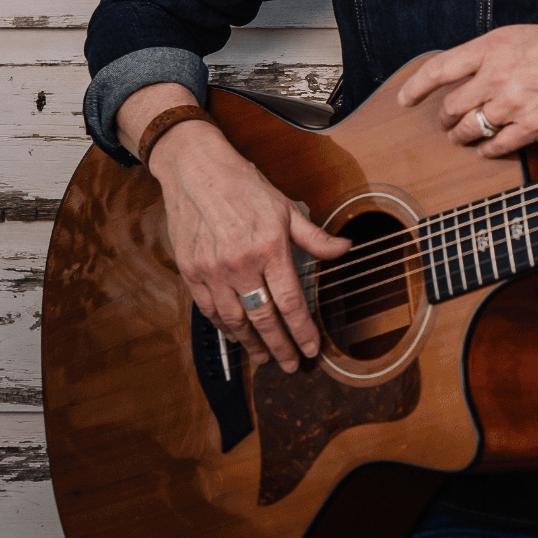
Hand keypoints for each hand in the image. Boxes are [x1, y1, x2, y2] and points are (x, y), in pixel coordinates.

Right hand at [145, 119, 352, 373]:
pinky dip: (225, 327)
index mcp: (270, 248)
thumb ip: (315, 237)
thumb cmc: (245, 187)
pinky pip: (209, 310)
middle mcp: (240, 264)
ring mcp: (212, 270)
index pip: (290, 301)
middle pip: (263, 318)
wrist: (196, 172)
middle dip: (279, 347)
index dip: (302, 330)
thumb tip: (346, 249)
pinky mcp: (191, 272)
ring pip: (234, 320)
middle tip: (291, 366)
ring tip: (264, 358)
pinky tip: (236, 335)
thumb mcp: (287, 208)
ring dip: (251, 343)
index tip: (312, 349)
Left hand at [397, 22, 537, 157]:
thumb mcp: (524, 36)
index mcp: (494, 46)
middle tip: (448, 122)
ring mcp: (515, 103)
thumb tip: (464, 75)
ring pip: (469, 129)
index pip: (439, 69)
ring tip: (465, 136)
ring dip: (462, 136)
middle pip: (451, 106)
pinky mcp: (533, 127)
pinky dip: (487, 150)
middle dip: (445, 119)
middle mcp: (499, 74)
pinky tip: (488, 148)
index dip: (416, 88)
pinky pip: (495, 146)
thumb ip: (492, 55)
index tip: (405, 100)